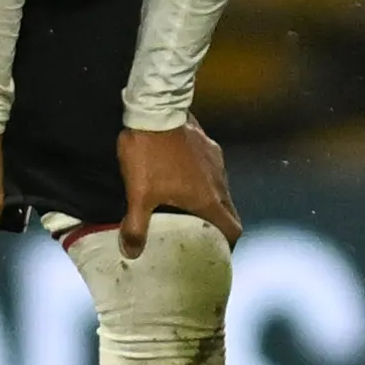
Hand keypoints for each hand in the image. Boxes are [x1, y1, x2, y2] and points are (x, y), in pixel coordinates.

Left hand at [114, 120, 238, 251]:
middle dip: (219, 226)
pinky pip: (212, 171)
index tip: (218, 251)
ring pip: (221, 190)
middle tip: (202, 235)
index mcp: (208, 199)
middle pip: (229, 211)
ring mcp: (216, 161)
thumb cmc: (150, 155)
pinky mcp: (209, 145)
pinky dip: (204, 181)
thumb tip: (132, 253)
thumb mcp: (139, 194)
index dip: (228, 244)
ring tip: (190, 209)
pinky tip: (183, 179)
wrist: (155, 111)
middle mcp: (219, 182)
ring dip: (211, 202)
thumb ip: (136, 226)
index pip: (233, 229)